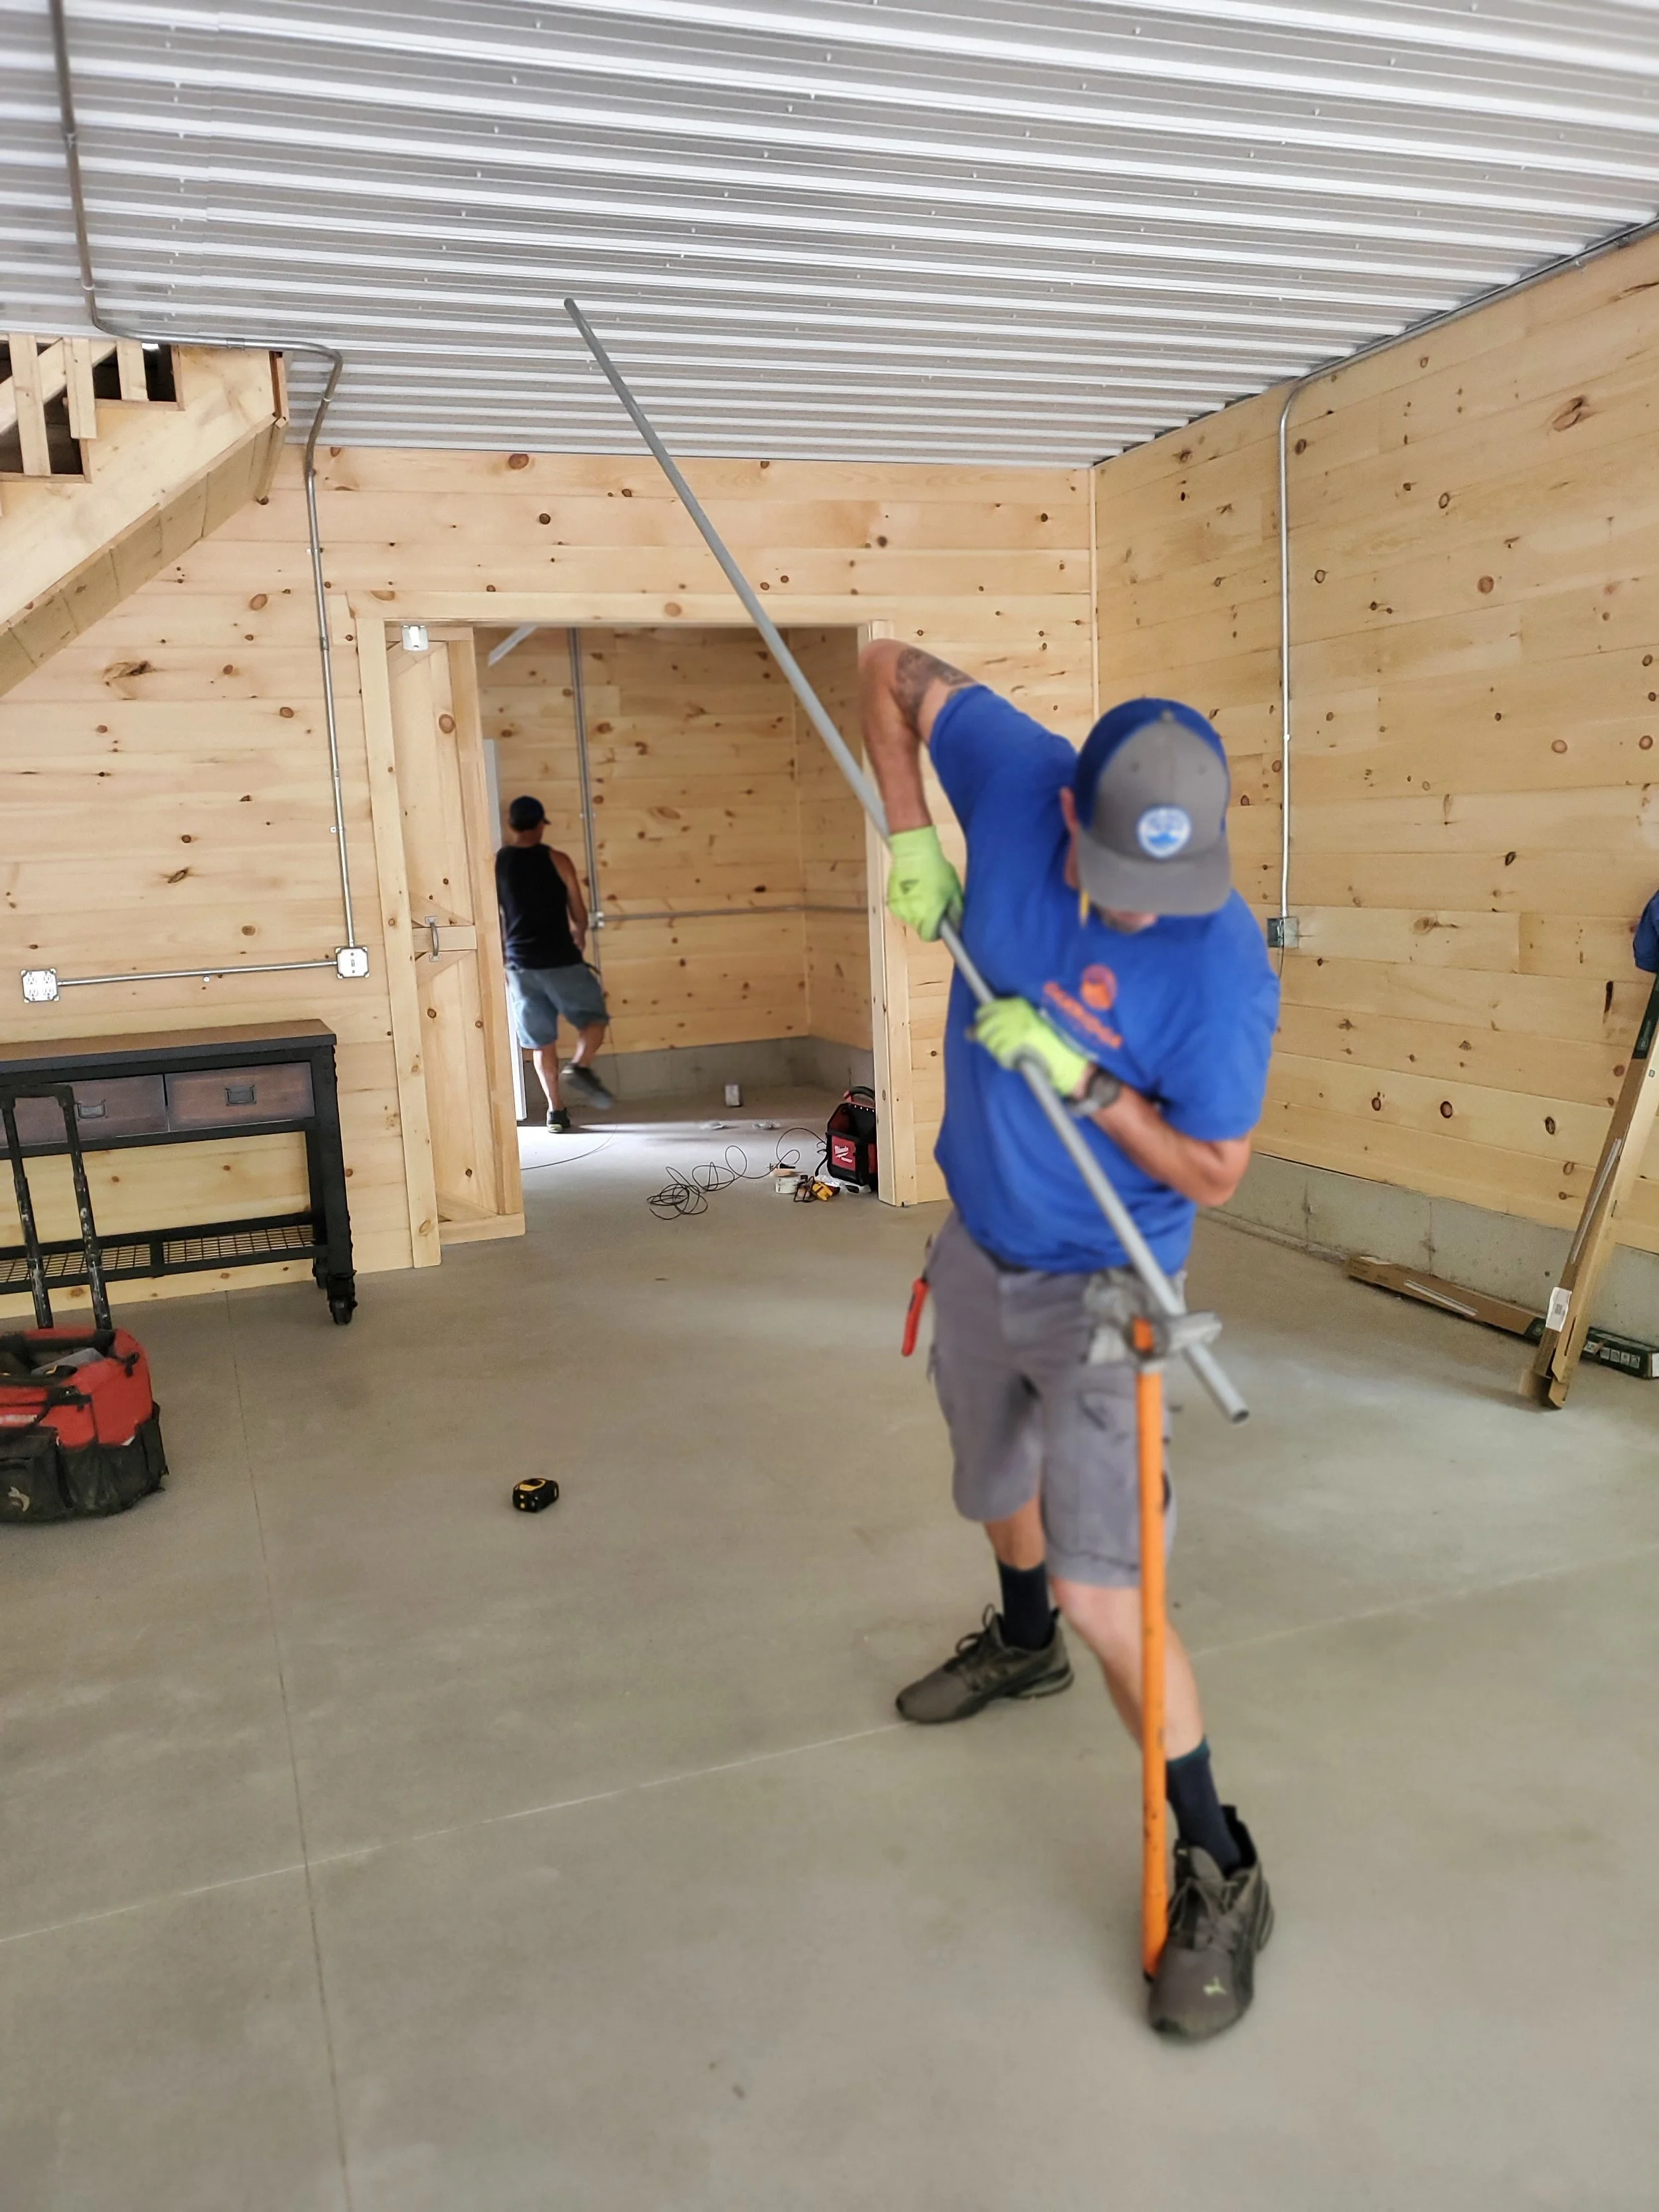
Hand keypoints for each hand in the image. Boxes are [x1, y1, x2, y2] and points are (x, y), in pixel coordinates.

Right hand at [886, 826, 962, 941]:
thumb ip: (957, 910)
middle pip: (920, 927)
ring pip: (910, 917)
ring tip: (922, 892)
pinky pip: (902, 907)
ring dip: (916, 910)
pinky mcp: (890, 899)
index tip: (941, 922)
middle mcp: (912, 915)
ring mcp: (899, 908)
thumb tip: (957, 925)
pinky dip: (907, 902)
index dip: (936, 932)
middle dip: (927, 919)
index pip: (929, 937)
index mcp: (929, 914)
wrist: (914, 852)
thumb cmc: (937, 869)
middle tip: (933, 902)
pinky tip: (912, 888)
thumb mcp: (953, 889)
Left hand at [971, 997, 1090, 1095]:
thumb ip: (999, 1025)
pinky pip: (1001, 1055)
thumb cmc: (1051, 1044)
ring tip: (1018, 1054)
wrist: (1072, 1057)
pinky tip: (1021, 1061)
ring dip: (1001, 1053)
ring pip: (991, 1043)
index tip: (987, 1033)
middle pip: (983, 1028)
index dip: (983, 1024)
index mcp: (1018, 1003)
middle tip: (1006, 1049)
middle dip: (989, 1042)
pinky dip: (1008, 1062)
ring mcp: (1017, 1025)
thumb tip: (968, 1033)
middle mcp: (1016, 1011)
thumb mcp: (1026, 1026)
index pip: (985, 1010)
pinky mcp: (1019, 1040)